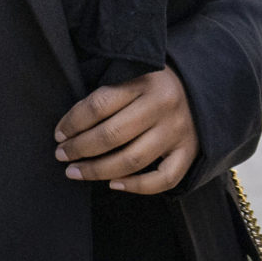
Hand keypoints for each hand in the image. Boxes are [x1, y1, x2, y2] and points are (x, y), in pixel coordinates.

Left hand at [53, 66, 197, 192]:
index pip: (100, 104)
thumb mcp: (135, 74)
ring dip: (97, 170)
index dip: (73, 122)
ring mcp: (177, 130)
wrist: (202, 87)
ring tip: (76, 171)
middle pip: (112, 134)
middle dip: (80, 149)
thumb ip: (110, 92)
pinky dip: (136, 186)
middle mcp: (163, 105)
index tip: (59, 133)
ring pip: (132, 160)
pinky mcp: (189, 151)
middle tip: (62, 155)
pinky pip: (162, 179)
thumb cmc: (156, 84)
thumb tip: (69, 126)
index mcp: (146, 81)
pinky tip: (114, 184)